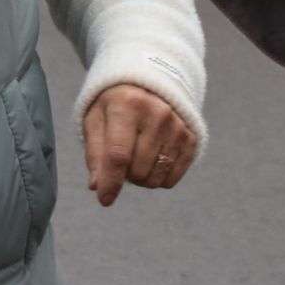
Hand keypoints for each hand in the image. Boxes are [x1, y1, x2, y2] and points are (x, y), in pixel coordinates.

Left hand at [81, 83, 198, 206]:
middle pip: (137, 171)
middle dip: (125, 173)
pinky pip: (172, 179)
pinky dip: (158, 177)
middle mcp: (157, 114)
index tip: (104, 200)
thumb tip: (97, 187)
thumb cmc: (114, 106)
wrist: (146, 84)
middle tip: (122, 156)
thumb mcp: (95, 120)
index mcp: (127, 105)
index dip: (111, 182)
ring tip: (136, 155)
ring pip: (155, 179)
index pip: (118, 154)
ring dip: (141, 177)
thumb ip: (94, 153)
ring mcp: (177, 126)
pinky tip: (152, 158)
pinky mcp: (190, 138)